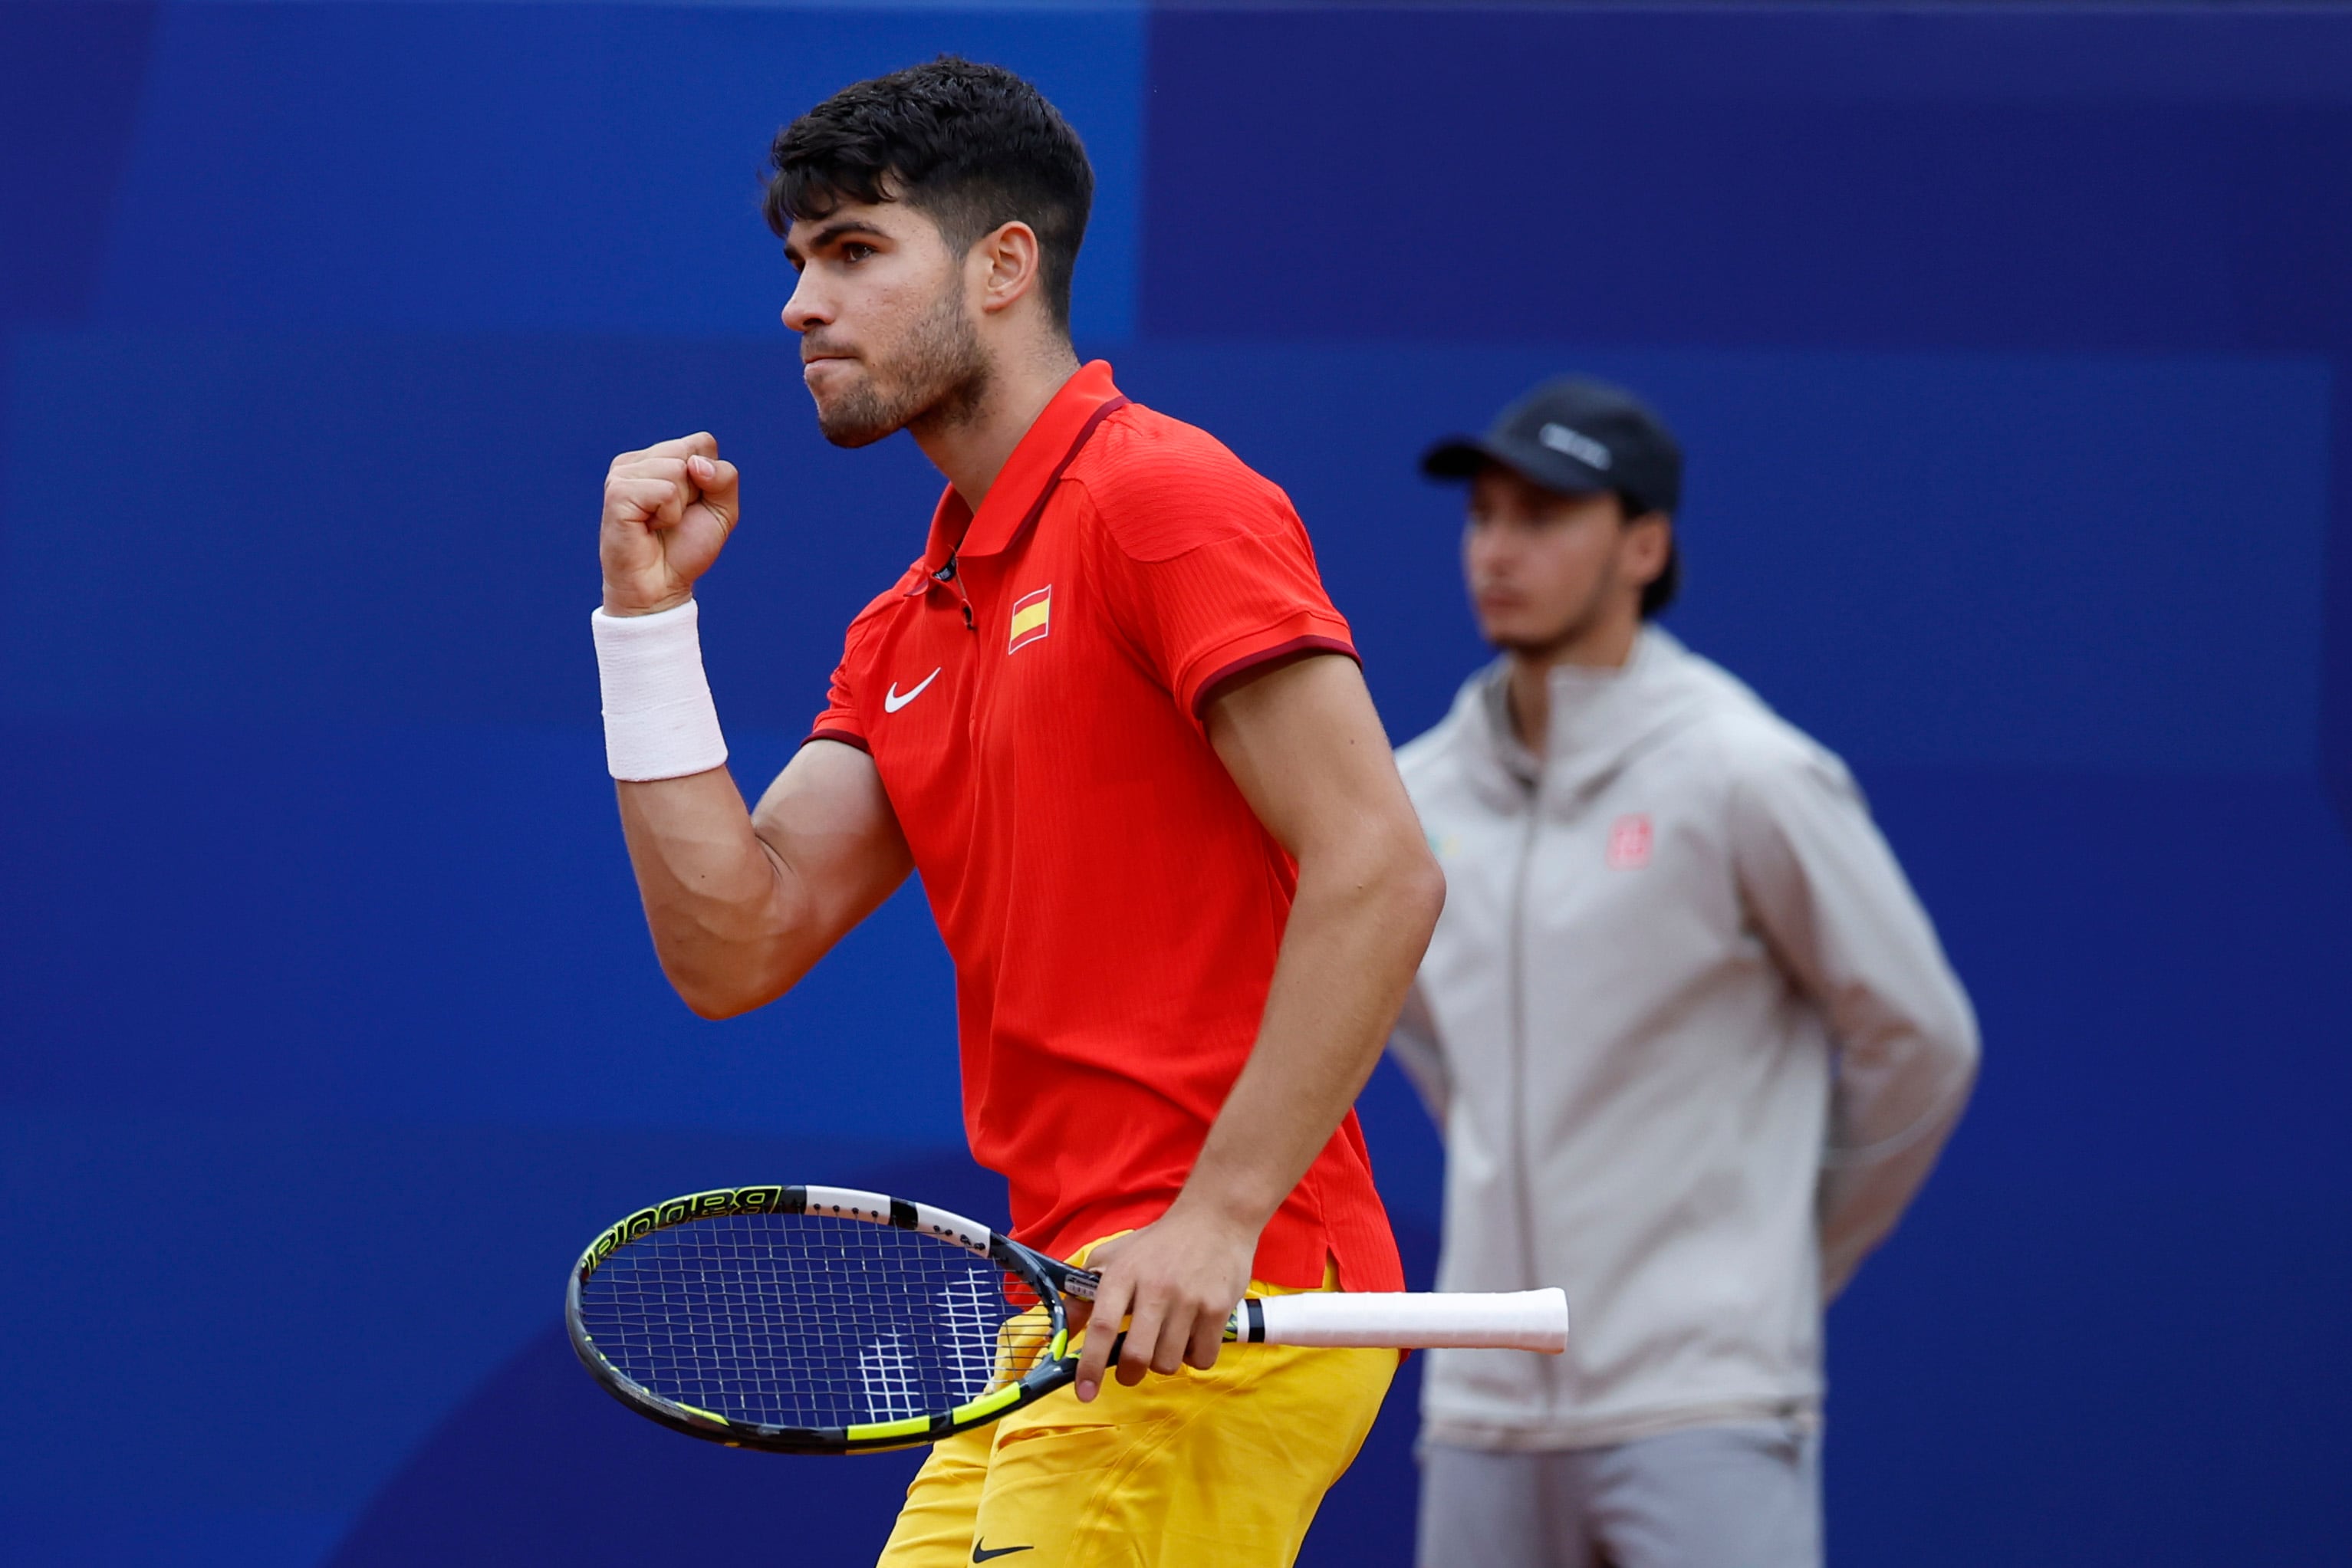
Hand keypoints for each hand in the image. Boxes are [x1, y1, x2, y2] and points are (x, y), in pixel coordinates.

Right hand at [601, 433, 740, 616]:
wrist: (661, 587)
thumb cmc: (686, 548)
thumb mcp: (722, 511)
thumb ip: (725, 478)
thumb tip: (695, 464)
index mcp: (659, 457)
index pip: (702, 443)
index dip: (710, 479)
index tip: (691, 506)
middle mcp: (638, 460)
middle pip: (691, 452)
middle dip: (696, 491)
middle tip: (674, 517)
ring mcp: (623, 473)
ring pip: (677, 469)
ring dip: (680, 506)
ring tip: (659, 523)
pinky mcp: (617, 492)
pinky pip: (664, 491)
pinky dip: (668, 515)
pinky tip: (649, 528)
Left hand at [1066, 1204, 1255, 1402]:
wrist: (1215, 1219)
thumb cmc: (1158, 1244)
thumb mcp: (1114, 1257)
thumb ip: (1084, 1293)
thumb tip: (1063, 1331)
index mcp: (1123, 1274)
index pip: (1101, 1326)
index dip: (1090, 1365)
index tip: (1084, 1393)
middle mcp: (1155, 1288)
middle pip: (1136, 1355)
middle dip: (1129, 1374)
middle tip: (1131, 1370)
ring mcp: (1189, 1299)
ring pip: (1168, 1362)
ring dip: (1164, 1361)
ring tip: (1167, 1339)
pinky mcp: (1218, 1309)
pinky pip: (1201, 1359)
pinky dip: (1194, 1358)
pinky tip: (1192, 1336)